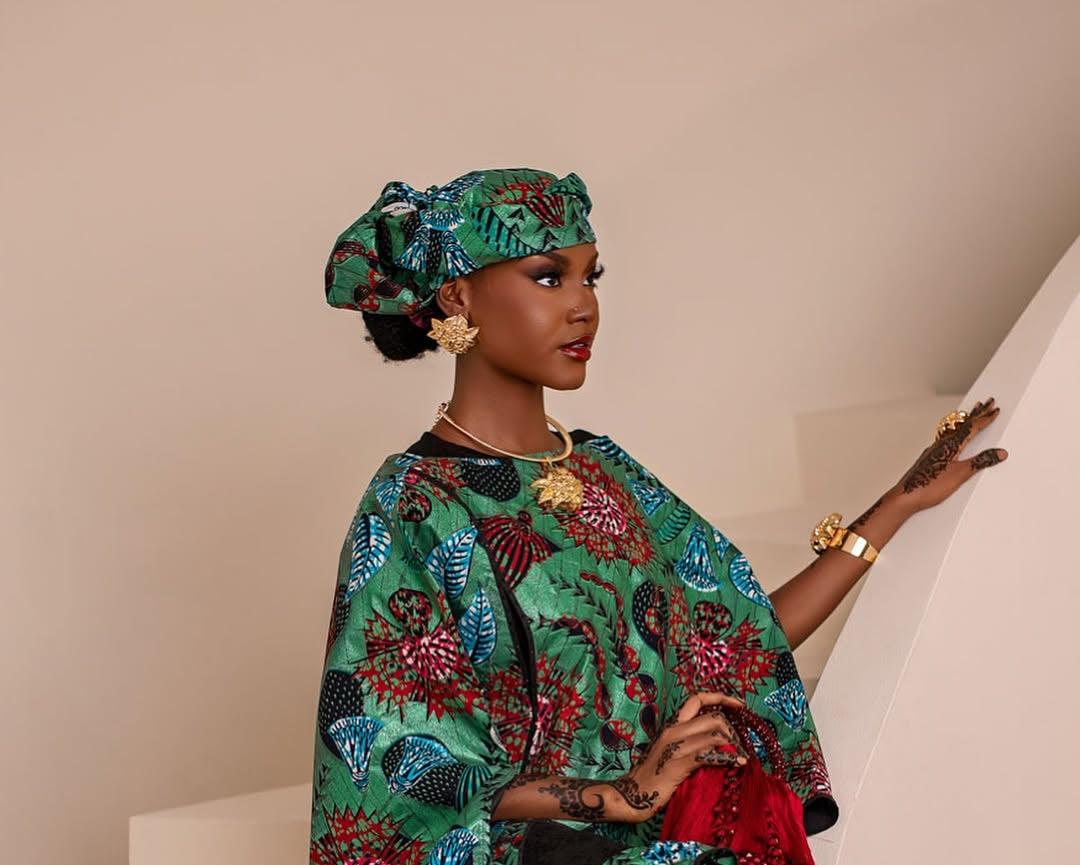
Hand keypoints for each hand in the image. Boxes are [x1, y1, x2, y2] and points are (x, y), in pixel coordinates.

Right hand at [600, 692, 748, 823]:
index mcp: (671, 724)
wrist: (633, 793)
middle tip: (739, 743)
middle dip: (732, 729)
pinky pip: (712, 755)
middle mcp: (674, 730)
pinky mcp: (681, 763)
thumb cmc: (652, 775)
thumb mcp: (670, 750)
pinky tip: (738, 763)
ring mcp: (677, 745)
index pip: (697, 699)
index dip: (721, 697)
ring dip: (733, 744)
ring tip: (740, 755)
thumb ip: (689, 740)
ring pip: (715, 733)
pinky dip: (730, 758)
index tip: (739, 704)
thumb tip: (718, 741)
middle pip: (712, 717)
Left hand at [892, 397, 1007, 513]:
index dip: (985, 418)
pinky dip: (955, 432)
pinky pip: (946, 439)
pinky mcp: (930, 458)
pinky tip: (953, 436)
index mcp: (949, 445)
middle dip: (977, 413)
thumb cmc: (929, 486)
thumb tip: (999, 453)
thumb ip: (980, 462)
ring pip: (954, 430)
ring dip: (965, 421)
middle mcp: (940, 444)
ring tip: (972, 412)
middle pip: (962, 425)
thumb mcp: (960, 474)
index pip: (971, 427)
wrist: (905, 497)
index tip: (995, 409)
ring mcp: (934, 450)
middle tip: (987, 401)